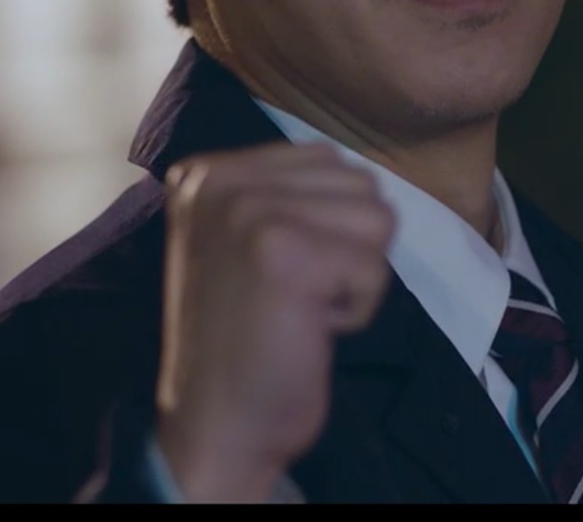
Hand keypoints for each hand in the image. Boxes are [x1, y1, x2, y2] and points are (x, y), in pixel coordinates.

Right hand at [153, 141, 394, 501]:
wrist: (214, 424)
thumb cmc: (242, 336)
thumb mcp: (242, 241)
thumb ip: (284, 193)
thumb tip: (361, 172)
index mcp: (204, 173)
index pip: (325, 159)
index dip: (327, 224)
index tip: (278, 271)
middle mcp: (218, 182)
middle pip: (359, 183)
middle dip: (348, 245)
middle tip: (293, 293)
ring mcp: (248, 213)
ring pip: (377, 217)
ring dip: (357, 273)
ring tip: (303, 305)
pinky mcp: (284, 255)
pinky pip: (376, 267)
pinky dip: (359, 308)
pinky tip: (310, 327)